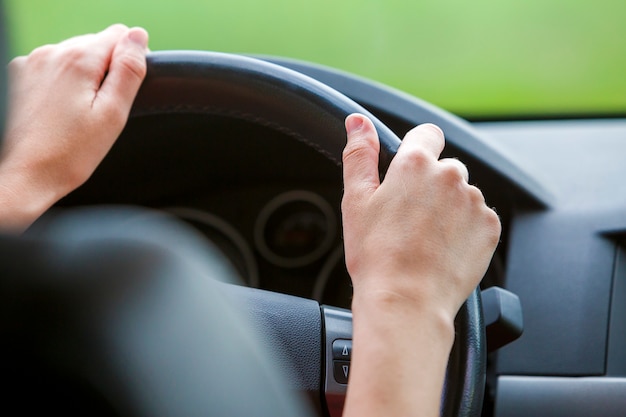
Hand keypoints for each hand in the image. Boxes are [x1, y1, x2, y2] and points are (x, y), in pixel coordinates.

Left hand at [0, 24, 148, 232]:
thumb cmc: (70, 154)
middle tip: (98, 110)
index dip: (128, 63)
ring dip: (82, 78)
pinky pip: (52, 68)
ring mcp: (30, 63)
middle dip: (104, 71)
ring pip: (73, 56)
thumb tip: (138, 37)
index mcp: (78, 60)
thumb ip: (128, 70)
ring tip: (77, 115)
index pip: (120, 35)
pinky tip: (59, 113)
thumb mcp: (113, 114)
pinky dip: (61, 84)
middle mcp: (51, 53)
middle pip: (95, 45)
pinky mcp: (18, 77)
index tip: (120, 92)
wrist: (25, 176)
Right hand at [340, 113, 500, 416]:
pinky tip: (443, 249)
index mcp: (415, 164)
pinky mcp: (490, 227)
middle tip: (409, 219)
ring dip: (448, 208)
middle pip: (444, 168)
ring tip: (425, 239)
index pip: (427, 134)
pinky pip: (478, 218)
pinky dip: (465, 229)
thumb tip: (358, 122)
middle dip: (430, 186)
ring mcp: (474, 201)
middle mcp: (450, 175)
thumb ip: (359, 154)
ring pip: (461, 194)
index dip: (416, 151)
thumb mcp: (356, 200)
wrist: (407, 302)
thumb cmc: (377, 256)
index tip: (408, 174)